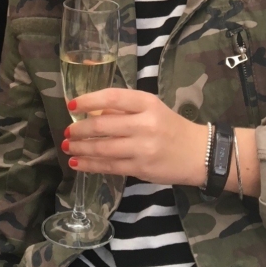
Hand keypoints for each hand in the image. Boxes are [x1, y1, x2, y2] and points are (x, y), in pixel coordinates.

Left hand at [63, 88, 208, 185]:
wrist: (199, 154)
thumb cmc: (171, 127)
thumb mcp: (152, 109)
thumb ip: (124, 110)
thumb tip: (91, 112)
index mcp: (147, 103)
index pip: (112, 98)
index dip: (88, 100)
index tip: (72, 105)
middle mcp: (145, 124)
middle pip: (103, 126)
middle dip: (79, 130)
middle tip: (66, 132)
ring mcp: (143, 148)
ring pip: (103, 149)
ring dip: (80, 149)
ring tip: (67, 147)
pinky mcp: (141, 168)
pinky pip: (109, 166)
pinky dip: (90, 165)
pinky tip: (77, 163)